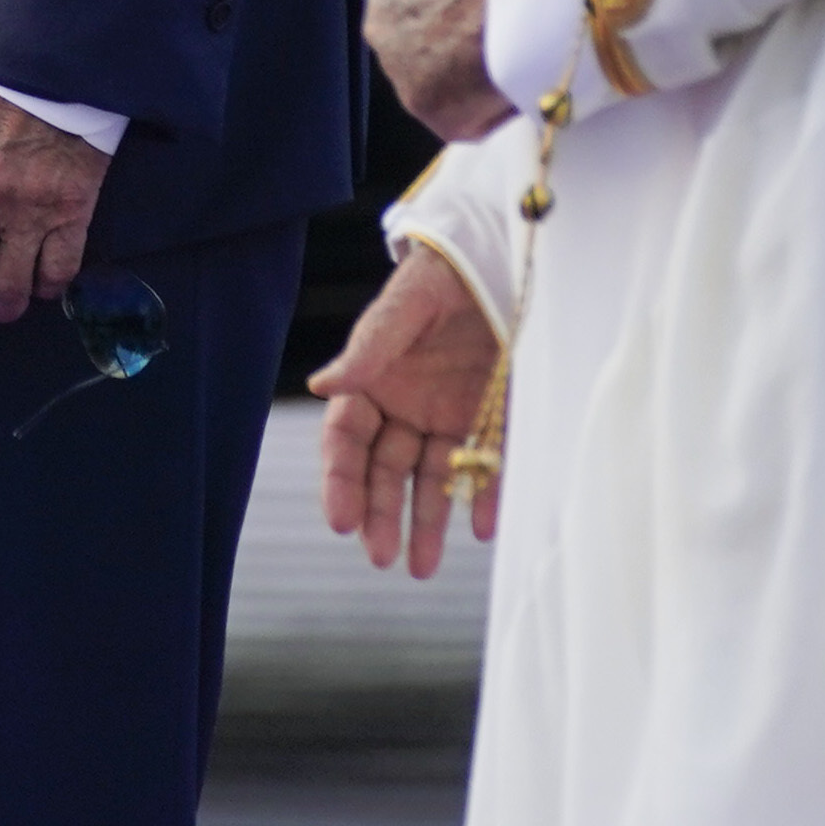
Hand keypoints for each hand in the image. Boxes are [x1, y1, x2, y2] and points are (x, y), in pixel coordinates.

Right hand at [307, 252, 504, 577]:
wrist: (502, 256)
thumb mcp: (407, 303)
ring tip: (420, 568)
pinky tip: (484, 529)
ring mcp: (448, 414)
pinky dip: (485, 496)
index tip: (341, 520)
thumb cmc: (443, 272)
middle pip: (384, 469)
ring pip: (430, 478)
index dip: (341, 479)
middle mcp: (405, 404)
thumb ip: (371, 345)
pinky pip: (488, 465)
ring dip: (424, 522)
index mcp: (373, 379)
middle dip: (380, 513)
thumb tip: (322, 385)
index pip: (347, 438)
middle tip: (381, 557)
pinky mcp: (491, 417)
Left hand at [365, 0, 511, 142]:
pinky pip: (470, 123)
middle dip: (459, 48)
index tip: (482, 12)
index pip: (415, 16)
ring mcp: (405, 79)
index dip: (453, 18)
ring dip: (477, 81)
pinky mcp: (438, 116)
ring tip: (515, 53)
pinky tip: (516, 82)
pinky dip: (494, 111)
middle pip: (427, 54)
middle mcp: (381, 35)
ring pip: (449, 90)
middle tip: (503, 32)